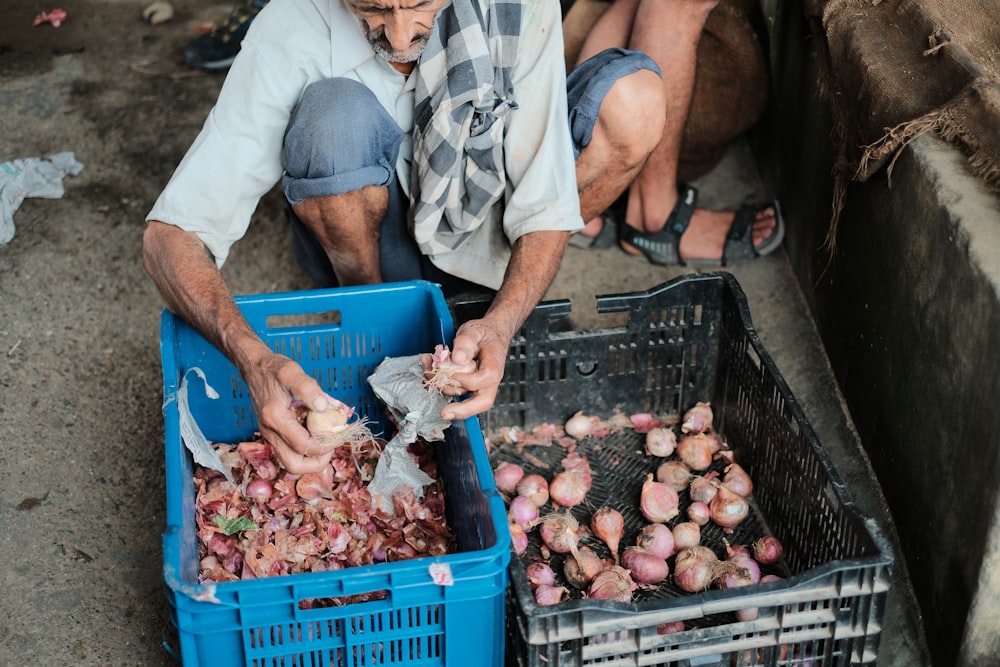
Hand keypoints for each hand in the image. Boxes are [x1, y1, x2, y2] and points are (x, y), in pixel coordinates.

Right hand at [242, 351, 339, 473]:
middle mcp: (269, 432)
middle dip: (318, 462)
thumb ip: (307, 388)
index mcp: (275, 418)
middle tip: (333, 446)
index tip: (340, 435)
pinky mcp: (273, 434)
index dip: (325, 445)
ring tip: (327, 443)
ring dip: (312, 459)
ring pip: (291, 462)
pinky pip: (290, 452)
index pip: (303, 445)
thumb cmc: (273, 369)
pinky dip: (305, 451)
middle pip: (294, 465)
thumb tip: (323, 407)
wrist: (254, 367)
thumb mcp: (291, 371)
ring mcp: (270, 435)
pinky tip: (316, 435)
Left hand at [438, 318, 510, 420]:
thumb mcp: (475, 331)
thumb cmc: (485, 333)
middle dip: (462, 410)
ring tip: (429, 366)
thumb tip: (458, 359)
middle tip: (444, 412)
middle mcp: (488, 381)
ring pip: (462, 396)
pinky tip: (429, 368)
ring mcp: (478, 385)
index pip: (482, 380)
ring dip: (442, 386)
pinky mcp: (467, 385)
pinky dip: (439, 382)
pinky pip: (454, 390)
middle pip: (481, 403)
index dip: (465, 380)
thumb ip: (466, 342)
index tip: (452, 372)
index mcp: (493, 367)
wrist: (490, 334)